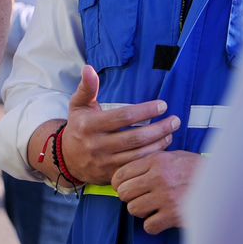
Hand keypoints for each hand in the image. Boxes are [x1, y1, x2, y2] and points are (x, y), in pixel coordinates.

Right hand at [60, 65, 178, 184]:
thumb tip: (89, 68)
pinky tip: (161, 150)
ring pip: (139, 155)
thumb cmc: (78, 127)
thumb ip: (87, 87)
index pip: (123, 116)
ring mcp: (105, 162)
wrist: (67, 159)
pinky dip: (151, 159)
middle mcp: (97, 145)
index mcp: (90, 125)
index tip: (162, 105)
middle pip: (135, 137)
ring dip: (159, 144)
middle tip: (175, 120)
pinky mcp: (112, 175)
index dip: (145, 110)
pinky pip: (136, 168)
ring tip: (171, 133)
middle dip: (159, 129)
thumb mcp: (78, 105)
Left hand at [112, 149, 201, 234]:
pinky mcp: (173, 215)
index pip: (121, 173)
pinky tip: (161, 218)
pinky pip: (149, 226)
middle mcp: (158, 178)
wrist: (223, 185)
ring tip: (151, 207)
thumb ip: (152, 159)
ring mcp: (165, 197)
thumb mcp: (174, 156)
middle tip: (137, 198)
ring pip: (133, 209)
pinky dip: (153, 225)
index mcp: (156, 160)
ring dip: (140, 211)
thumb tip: (130, 168)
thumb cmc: (197, 170)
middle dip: (128, 197)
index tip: (123, 187)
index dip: (118, 183)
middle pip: (123, 192)